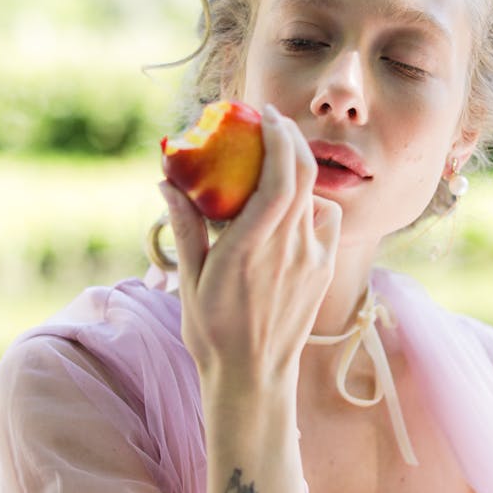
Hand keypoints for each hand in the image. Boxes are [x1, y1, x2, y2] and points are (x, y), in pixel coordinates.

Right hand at [160, 104, 341, 393]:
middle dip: (290, 138)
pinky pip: (326, 221)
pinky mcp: (324, 270)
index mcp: (253, 246)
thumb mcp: (189, 279)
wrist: (254, 378)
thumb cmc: (213, 331)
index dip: (278, 138)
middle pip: (304, 174)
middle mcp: (290, 248)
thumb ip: (185, 226)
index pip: (281, 177)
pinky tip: (292, 208)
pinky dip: (312, 202)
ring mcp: (312, 260)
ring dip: (299, 171)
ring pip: (317, 196)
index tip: (263, 114)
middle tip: (270, 121)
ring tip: (276, 164)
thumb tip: (166, 179)